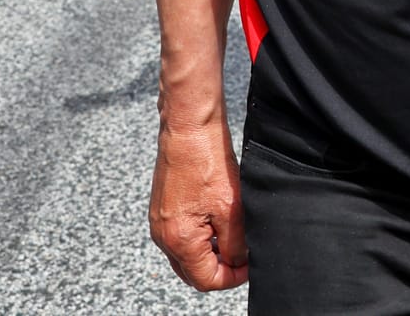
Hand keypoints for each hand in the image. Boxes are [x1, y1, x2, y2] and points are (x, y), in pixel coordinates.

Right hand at [148, 121, 248, 291]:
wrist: (189, 129)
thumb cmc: (207, 161)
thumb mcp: (232, 208)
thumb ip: (236, 244)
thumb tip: (239, 262)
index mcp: (178, 241)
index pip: (205, 280)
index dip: (232, 278)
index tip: (250, 266)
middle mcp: (163, 236)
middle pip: (193, 272)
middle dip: (220, 269)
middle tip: (243, 256)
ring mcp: (160, 222)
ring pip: (187, 255)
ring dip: (211, 253)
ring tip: (234, 238)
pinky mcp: (163, 209)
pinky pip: (181, 237)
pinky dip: (200, 238)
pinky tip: (219, 223)